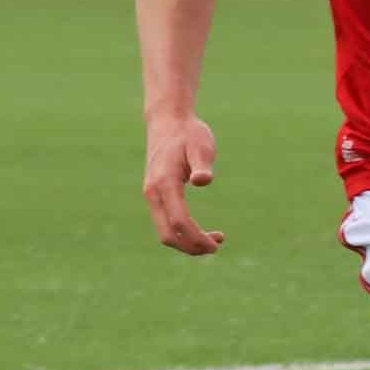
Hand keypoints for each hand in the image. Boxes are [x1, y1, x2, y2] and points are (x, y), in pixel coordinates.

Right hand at [144, 114, 224, 254]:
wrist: (168, 122)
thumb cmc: (189, 133)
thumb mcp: (201, 144)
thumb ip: (202, 163)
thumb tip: (202, 181)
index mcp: (164, 184)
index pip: (179, 221)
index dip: (197, 237)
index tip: (217, 244)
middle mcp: (153, 193)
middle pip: (168, 234)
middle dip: (191, 247)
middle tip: (216, 247)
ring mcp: (152, 195)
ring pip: (165, 232)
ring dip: (187, 242)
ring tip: (215, 241)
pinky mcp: (156, 195)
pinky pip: (166, 222)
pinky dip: (183, 232)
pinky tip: (202, 231)